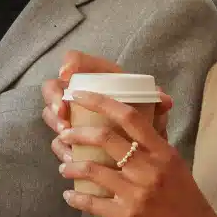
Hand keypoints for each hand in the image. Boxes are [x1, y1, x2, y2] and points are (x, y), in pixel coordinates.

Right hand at [41, 51, 172, 159]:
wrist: (145, 150)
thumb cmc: (147, 123)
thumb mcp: (154, 113)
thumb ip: (159, 104)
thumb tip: (164, 101)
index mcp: (101, 79)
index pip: (79, 61)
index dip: (70, 63)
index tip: (67, 75)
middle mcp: (82, 93)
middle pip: (55, 86)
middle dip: (54, 98)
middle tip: (61, 112)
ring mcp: (72, 115)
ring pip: (52, 113)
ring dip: (55, 123)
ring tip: (65, 134)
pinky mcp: (71, 137)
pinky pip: (58, 140)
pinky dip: (61, 147)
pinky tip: (69, 155)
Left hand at [56, 91, 216, 216]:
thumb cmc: (188, 204)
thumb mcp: (176, 168)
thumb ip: (155, 147)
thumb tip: (137, 124)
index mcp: (163, 152)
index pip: (130, 116)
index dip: (101, 102)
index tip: (80, 94)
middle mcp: (150, 168)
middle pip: (105, 138)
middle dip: (77, 133)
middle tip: (64, 136)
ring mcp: (138, 193)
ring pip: (93, 170)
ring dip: (72, 167)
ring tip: (64, 168)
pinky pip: (92, 204)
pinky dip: (76, 198)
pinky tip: (69, 196)